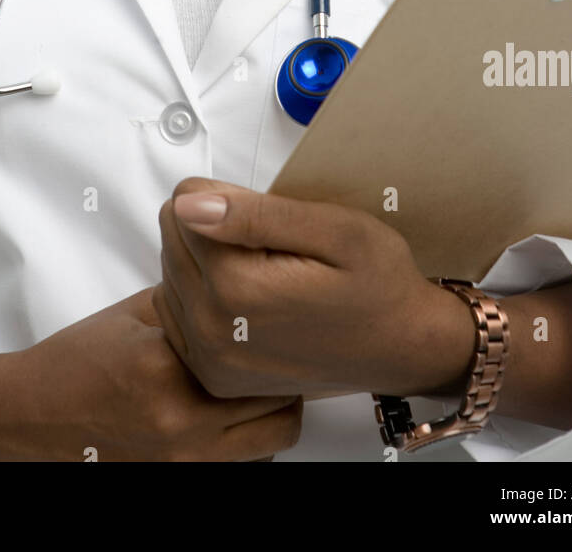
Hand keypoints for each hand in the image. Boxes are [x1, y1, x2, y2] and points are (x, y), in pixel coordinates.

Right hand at [0, 286, 302, 461]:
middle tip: (278, 359)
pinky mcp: (177, 483)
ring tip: (256, 391)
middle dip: (286, 383)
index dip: (279, 340)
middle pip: (279, 412)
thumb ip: (192, 303)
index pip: (256, 357)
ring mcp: (181, 465)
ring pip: (268, 447)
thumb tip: (241, 283)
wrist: (29, 418)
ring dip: (271, 419)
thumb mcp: (135, 314)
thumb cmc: (77, 363)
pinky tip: (230, 417)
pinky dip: (246, 446)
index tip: (283, 327)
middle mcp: (179, 426)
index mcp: (167, 370)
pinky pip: (239, 468)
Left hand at [153, 179, 476, 400]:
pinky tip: (245, 296)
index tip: (267, 218)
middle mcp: (214, 330)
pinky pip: (176, 309)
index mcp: (239, 288)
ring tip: (264, 269)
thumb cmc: (377, 285)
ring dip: (207, 259)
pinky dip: (203, 294)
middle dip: (212, 225)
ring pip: (171, 268)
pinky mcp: (212, 374)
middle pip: (172, 234)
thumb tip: (189, 202)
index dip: (226, 197)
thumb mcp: (334, 230)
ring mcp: (210, 359)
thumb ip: (256, 214)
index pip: (183, 203)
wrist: (400, 345)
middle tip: (270, 244)